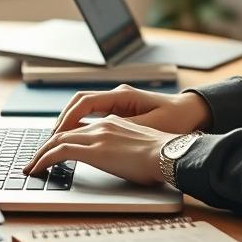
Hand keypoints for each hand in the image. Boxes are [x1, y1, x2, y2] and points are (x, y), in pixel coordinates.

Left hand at [22, 115, 172, 184]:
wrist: (169, 154)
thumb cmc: (163, 156)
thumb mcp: (142, 148)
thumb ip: (127, 149)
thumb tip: (124, 162)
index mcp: (114, 123)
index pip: (80, 129)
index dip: (64, 139)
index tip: (54, 151)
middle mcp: (103, 125)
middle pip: (64, 132)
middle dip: (46, 146)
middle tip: (35, 160)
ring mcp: (97, 136)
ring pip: (57, 140)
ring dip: (41, 154)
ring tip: (32, 167)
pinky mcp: (93, 150)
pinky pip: (59, 152)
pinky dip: (44, 160)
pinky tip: (37, 170)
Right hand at [53, 84, 211, 135]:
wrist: (193, 113)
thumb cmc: (176, 119)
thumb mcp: (150, 127)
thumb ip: (124, 129)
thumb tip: (98, 135)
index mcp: (122, 96)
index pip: (83, 103)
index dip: (66, 120)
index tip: (54, 137)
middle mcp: (117, 96)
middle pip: (78, 105)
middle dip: (60, 123)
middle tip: (47, 144)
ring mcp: (118, 103)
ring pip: (83, 110)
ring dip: (68, 125)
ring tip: (55, 145)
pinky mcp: (121, 112)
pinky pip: (93, 117)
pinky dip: (80, 127)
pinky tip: (75, 142)